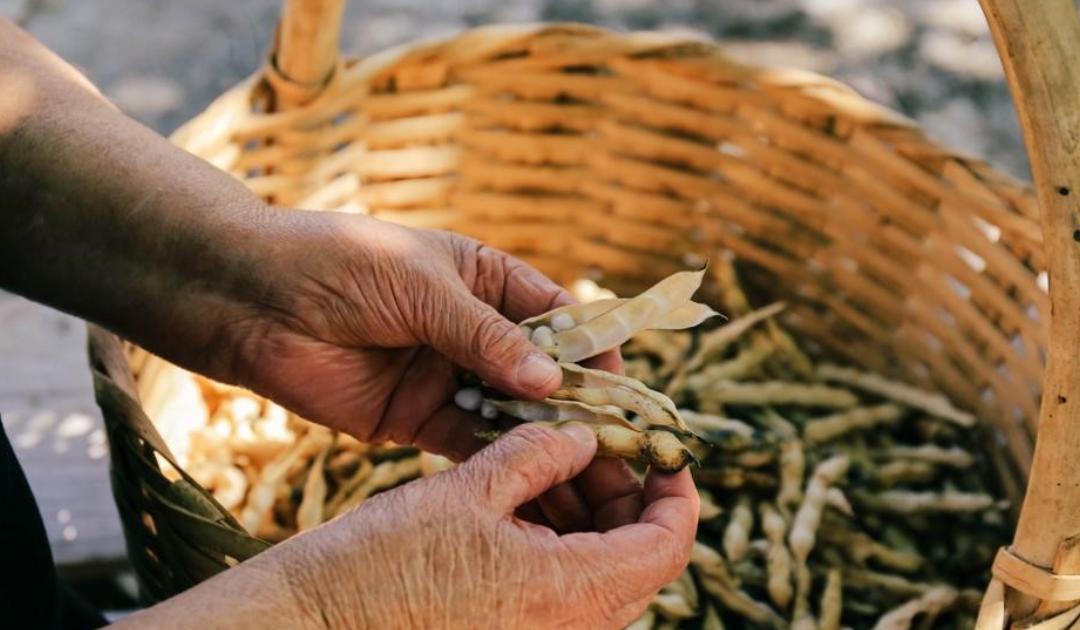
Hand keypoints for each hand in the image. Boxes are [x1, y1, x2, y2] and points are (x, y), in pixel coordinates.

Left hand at [221, 210, 609, 456]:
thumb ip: (485, 336)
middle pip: (541, 371)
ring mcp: (447, 375)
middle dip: (575, 403)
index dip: (590, 346)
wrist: (250, 300)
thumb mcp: (423, 288)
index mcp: (485, 280)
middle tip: (611, 440)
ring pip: (511, 412)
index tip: (617, 381)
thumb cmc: (340, 265)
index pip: (555, 314)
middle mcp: (474, 331)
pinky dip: (499, 458)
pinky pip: (469, 441)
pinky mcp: (416, 418)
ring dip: (545, 438)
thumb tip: (552, 381)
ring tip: (584, 466)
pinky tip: (529, 473)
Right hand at [276, 423, 698, 629]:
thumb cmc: (382, 562)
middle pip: (636, 557)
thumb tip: (583, 437)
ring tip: (551, 457)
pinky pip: (560, 588)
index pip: (668, 544)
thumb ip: (537, 456)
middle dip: (622, 492)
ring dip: (586, 513)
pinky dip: (556, 539)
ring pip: (597, 571)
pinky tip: (524, 494)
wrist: (314, 627)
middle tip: (591, 440)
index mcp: (572, 593)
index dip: (677, 491)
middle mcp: (570, 628)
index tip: (663, 450)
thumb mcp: (468, 491)